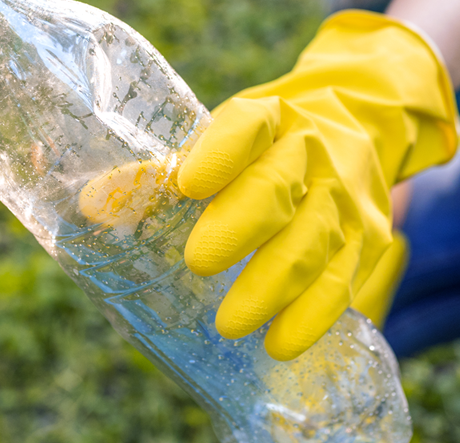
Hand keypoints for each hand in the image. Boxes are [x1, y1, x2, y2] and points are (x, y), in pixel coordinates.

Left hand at [178, 11, 456, 359]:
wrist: (362, 124)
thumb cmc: (266, 147)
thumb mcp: (222, 142)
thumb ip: (161, 173)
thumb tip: (93, 203)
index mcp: (270, 118)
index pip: (247, 126)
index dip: (219, 153)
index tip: (187, 183)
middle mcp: (312, 151)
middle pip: (277, 189)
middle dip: (238, 226)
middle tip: (198, 262)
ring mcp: (344, 196)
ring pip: (314, 240)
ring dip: (272, 285)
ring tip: (230, 323)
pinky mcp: (367, 238)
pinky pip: (343, 280)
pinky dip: (313, 315)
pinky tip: (280, 342)